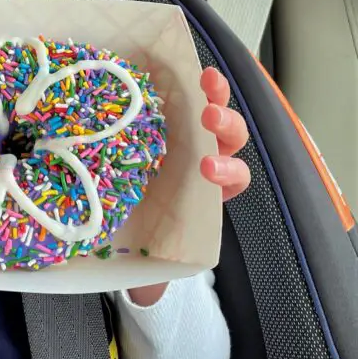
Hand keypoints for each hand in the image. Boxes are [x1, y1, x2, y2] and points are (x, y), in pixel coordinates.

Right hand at [128, 67, 250, 308]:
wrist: (125, 214)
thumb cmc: (142, 236)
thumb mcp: (147, 258)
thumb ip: (152, 276)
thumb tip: (144, 295)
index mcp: (207, 193)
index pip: (232, 179)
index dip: (227, 173)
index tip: (208, 171)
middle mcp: (203, 159)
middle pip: (229, 140)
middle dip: (225, 128)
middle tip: (208, 121)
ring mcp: (187, 133)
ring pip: (212, 111)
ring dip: (215, 96)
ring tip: (206, 84)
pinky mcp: (166, 113)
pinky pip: (183, 92)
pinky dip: (188, 77)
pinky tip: (184, 64)